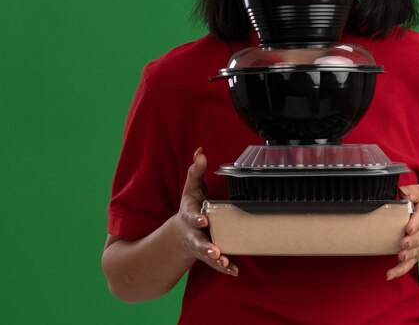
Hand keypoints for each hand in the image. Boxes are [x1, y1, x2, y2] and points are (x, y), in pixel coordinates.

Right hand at [176, 147, 237, 276]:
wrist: (181, 233)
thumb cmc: (191, 206)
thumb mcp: (192, 189)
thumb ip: (196, 171)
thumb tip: (200, 151)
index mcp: (189, 215)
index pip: (192, 216)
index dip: (197, 218)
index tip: (203, 219)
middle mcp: (194, 233)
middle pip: (197, 241)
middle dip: (204, 246)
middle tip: (212, 250)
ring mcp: (201, 246)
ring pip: (207, 255)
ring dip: (215, 260)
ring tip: (224, 261)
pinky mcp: (209, 255)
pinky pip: (217, 264)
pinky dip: (225, 268)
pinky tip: (234, 270)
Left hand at [386, 185, 418, 280]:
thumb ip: (413, 192)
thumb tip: (401, 191)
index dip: (417, 222)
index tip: (409, 227)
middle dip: (412, 241)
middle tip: (404, 243)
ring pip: (415, 252)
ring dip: (407, 255)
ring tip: (400, 256)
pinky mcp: (415, 255)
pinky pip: (409, 265)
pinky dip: (400, 271)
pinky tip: (389, 275)